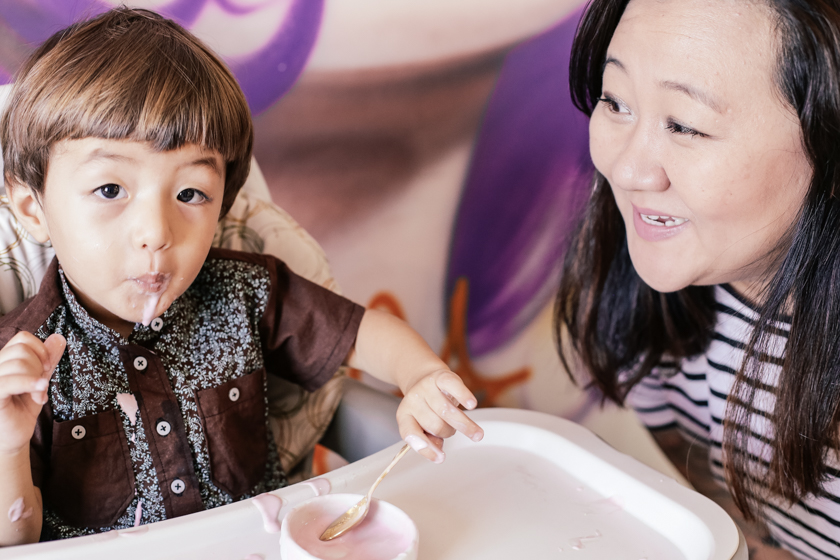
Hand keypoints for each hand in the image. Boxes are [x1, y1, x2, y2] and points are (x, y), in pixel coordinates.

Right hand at [0, 332, 64, 455]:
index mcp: (2, 361)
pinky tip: (40, 393)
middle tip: (41, 387)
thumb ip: (47, 360)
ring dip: (37, 381)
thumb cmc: (22, 410)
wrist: (14, 437)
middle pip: (22, 349)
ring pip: (19, 363)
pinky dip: (30, 384)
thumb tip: (59, 338)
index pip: (22, 338)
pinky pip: (10, 382)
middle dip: (40, 367)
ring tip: (38, 397)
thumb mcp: (39, 381)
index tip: (48, 367)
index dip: (40, 349)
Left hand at [396, 369, 483, 462]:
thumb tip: (438, 451)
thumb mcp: (422, 424)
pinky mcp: (440, 376)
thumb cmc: (426, 406)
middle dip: (447, 432)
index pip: (410, 433)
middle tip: (452, 430)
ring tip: (477, 435)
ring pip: (446, 410)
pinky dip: (463, 396)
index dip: (424, 447)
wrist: (423, 376)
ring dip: (463, 424)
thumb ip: (429, 439)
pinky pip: (453, 386)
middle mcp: (412, 400)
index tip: (440, 458)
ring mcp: (426, 387)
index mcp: (404, 414)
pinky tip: (471, 405)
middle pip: (434, 424)